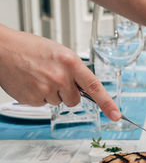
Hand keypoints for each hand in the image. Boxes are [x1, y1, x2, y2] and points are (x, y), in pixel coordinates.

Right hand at [0, 26, 120, 120]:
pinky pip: (44, 104)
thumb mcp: (60, 53)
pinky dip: (39, 96)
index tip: (116, 115)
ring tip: (39, 77)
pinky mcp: (32, 99)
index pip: (94, 87)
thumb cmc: (31, 48)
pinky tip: (31, 82)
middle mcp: (60, 77)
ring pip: (59, 102)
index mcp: (70, 62)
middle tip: (54, 78)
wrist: (2, 48)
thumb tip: (85, 88)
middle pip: (75, 100)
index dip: (107, 103)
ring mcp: (45, 89)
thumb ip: (75, 70)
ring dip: (52, 93)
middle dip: (68, 93)